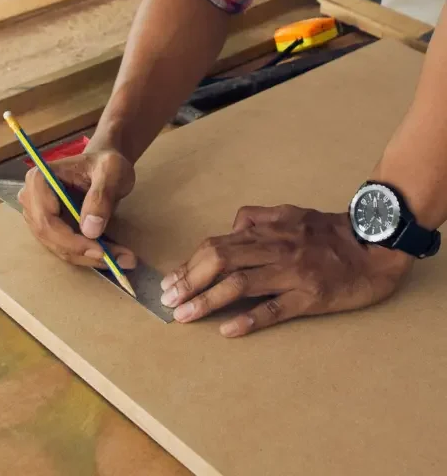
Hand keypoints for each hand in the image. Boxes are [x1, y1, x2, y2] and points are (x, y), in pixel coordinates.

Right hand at [19, 147, 135, 269]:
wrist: (105, 166)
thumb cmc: (106, 163)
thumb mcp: (112, 171)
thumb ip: (102, 195)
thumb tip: (90, 230)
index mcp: (39, 179)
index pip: (47, 220)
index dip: (71, 240)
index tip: (100, 250)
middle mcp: (31, 198)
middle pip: (50, 237)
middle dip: (83, 253)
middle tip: (117, 260)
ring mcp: (37, 215)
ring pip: (58, 247)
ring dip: (88, 257)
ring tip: (122, 258)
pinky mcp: (49, 228)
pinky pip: (65, 248)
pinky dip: (88, 255)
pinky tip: (112, 255)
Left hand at [161, 204, 411, 336]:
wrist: (374, 248)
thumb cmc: (332, 232)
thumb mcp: (294, 213)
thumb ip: (261, 218)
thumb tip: (233, 227)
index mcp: (270, 230)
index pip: (219, 244)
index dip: (191, 262)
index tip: (171, 280)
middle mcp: (276, 248)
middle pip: (222, 260)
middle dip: (190, 280)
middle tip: (169, 300)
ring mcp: (292, 272)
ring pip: (241, 283)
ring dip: (208, 300)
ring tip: (184, 316)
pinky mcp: (310, 296)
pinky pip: (275, 308)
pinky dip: (249, 318)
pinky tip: (227, 329)